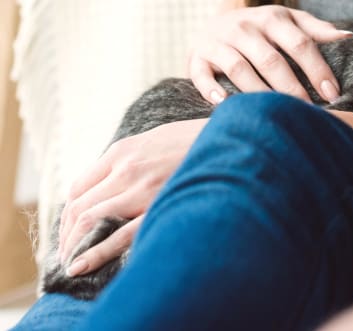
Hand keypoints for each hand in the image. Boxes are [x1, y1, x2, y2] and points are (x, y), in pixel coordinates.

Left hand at [58, 118, 205, 274]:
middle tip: (67, 253)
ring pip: (90, 221)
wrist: (233, 140)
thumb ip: (131, 157)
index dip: (68, 215)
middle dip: (67, 235)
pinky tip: (81, 266)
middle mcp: (125, 169)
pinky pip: (119, 235)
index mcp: (123, 150)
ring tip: (73, 262)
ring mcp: (141, 189)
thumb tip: (113, 179)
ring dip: (74, 245)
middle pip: (79, 207)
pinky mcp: (159, 207)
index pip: (79, 187)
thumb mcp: (157, 138)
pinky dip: (95, 253)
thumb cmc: (198, 141)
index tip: (70, 230)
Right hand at [188, 5, 351, 103]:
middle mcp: (244, 27)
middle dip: (292, 88)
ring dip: (258, 92)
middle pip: (271, 60)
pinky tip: (225, 105)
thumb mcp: (288, 20)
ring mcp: (218, 41)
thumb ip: (316, 29)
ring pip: (239, 68)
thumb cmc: (262, 27)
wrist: (215, 22)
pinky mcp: (196, 56)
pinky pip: (201, 74)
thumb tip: (348, 37)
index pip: (300, 44)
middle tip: (309, 111)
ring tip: (274, 113)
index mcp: (272, 18)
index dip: (317, 69)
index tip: (332, 94)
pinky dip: (211, 89)